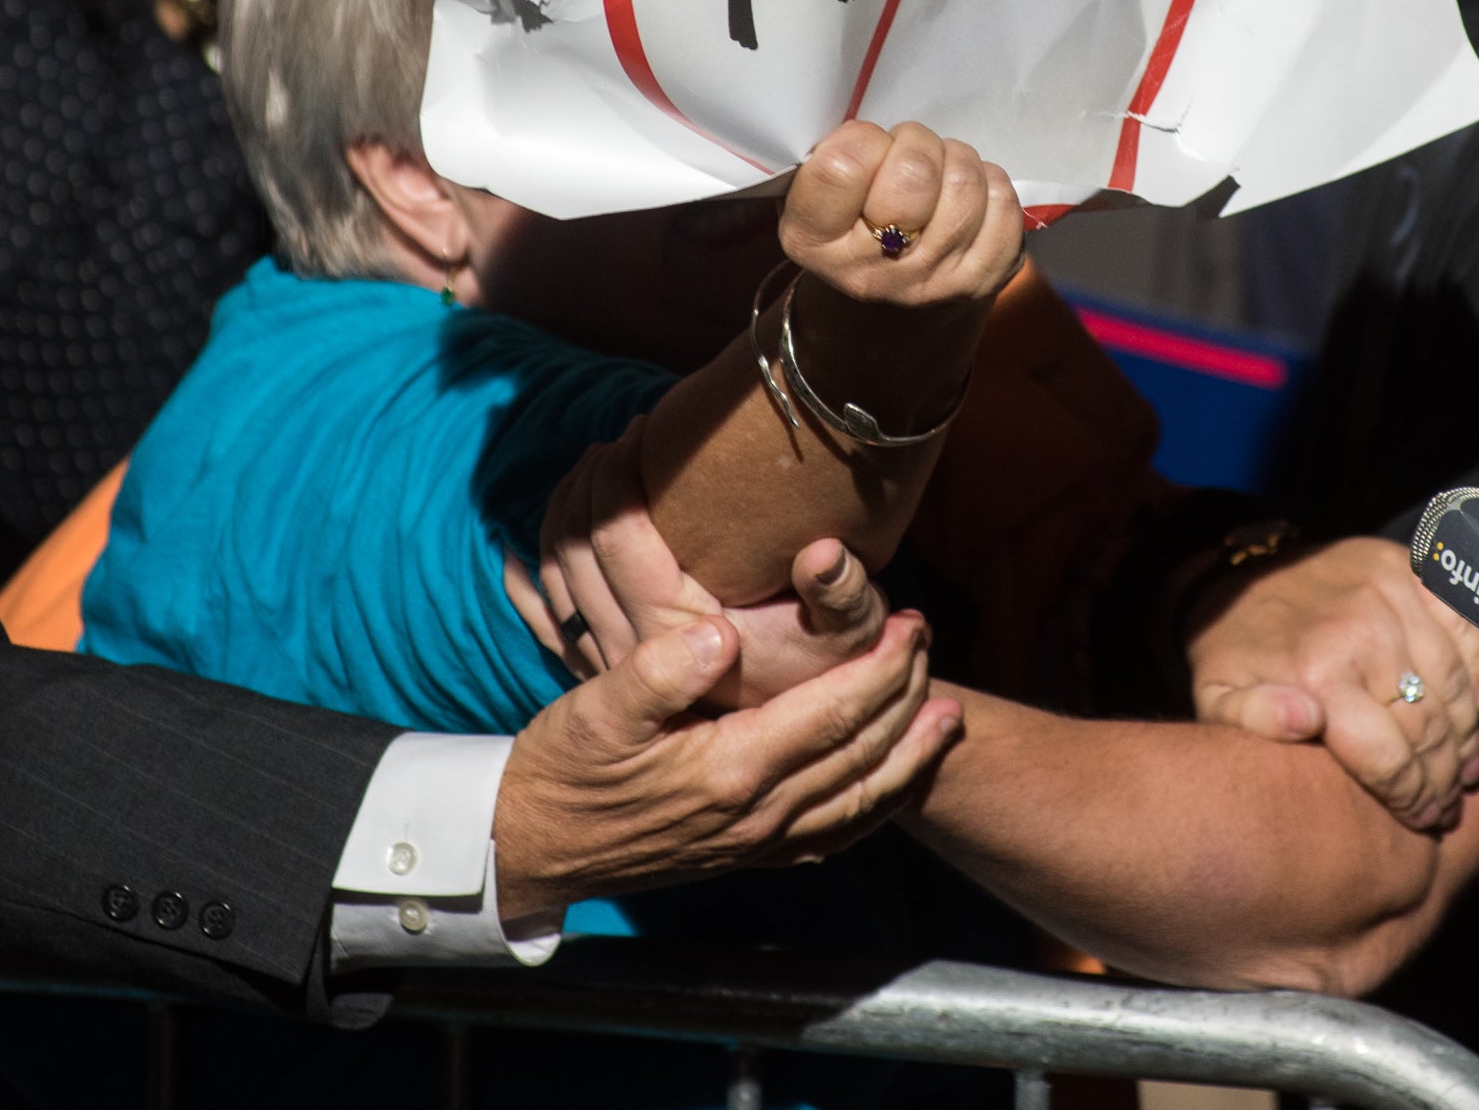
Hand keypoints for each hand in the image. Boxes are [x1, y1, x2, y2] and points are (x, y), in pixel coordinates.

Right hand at [490, 609, 959, 920]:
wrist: (530, 846)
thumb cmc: (562, 768)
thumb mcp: (595, 708)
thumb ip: (660, 668)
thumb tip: (722, 634)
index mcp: (731, 769)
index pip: (836, 712)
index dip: (884, 665)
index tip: (909, 621)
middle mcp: (758, 815)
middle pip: (863, 753)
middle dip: (909, 696)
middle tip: (930, 643)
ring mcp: (756, 843)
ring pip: (861, 802)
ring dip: (910, 758)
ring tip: (948, 719)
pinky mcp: (747, 856)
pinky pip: (832, 836)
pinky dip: (875, 809)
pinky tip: (890, 787)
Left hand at [504, 434, 889, 707]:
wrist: (795, 746)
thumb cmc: (826, 676)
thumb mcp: (851, 636)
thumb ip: (843, 593)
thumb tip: (825, 555)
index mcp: (674, 630)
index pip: (618, 535)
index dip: (619, 474)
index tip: (643, 429)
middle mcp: (627, 649)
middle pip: (575, 546)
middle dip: (592, 480)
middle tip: (621, 440)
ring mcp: (606, 664)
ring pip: (554, 574)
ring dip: (566, 512)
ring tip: (594, 470)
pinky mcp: (600, 674)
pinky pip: (543, 617)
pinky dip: (527, 576)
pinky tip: (517, 551)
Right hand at [781, 120, 1027, 432]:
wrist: (888, 311)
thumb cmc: (849, 225)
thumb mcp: (818, 196)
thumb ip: (836, 160)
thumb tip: (879, 137)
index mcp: (813, 242)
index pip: (844, 166)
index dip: (864, 139)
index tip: (867, 150)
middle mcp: (869, 273)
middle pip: (915, 173)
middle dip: (917, 144)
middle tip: (909, 156)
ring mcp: (931, 283)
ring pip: (965, 182)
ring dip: (956, 159)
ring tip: (938, 172)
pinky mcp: (982, 283)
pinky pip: (1004, 206)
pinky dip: (991, 185)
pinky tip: (969, 196)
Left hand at [1185, 536, 1478, 830]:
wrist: (1235, 575)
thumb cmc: (1231, 651)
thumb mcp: (1216, 696)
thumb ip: (1254, 719)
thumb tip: (1306, 720)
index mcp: (1318, 674)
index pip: (1389, 758)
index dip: (1412, 798)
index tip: (1423, 820)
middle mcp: (1362, 634)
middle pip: (1429, 728)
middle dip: (1443, 778)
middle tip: (1448, 807)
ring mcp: (1391, 597)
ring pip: (1454, 684)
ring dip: (1467, 735)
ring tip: (1466, 769)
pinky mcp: (1407, 569)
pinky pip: (1464, 626)